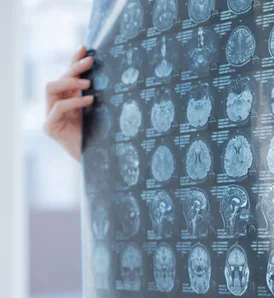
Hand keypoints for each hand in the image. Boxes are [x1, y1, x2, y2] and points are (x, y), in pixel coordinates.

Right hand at [44, 45, 94, 161]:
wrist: (99, 163)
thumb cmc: (103, 139)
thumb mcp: (102, 113)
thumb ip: (99, 96)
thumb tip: (113, 74)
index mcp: (68, 100)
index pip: (67, 76)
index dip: (74, 61)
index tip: (85, 48)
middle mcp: (56, 105)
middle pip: (59, 78)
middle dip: (74, 67)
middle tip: (90, 61)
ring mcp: (50, 116)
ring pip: (51, 88)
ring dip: (70, 82)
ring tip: (89, 83)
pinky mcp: (50, 127)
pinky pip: (58, 108)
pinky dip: (74, 101)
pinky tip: (90, 100)